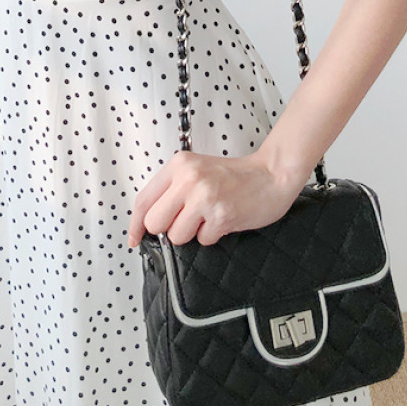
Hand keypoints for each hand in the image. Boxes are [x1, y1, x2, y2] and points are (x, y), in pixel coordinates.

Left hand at [127, 149, 301, 248]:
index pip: (144, 199)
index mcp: (179, 165)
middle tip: (188, 221)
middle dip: (168, 229)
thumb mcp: (197, 170)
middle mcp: (189, 178)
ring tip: (209, 217)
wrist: (271, 174)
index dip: (135, 224)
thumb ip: (174, 190)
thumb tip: (149, 223)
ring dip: (192, 234)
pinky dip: (212, 235)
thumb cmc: (234, 176)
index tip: (135, 238)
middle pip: (154, 223)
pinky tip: (224, 219)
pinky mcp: (221, 215)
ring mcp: (204, 197)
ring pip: (176, 236)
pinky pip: (202, 240)